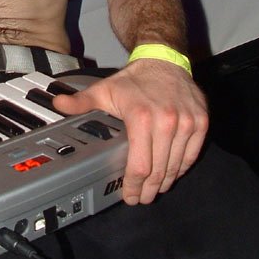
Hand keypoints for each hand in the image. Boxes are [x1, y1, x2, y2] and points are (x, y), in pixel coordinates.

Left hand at [52, 60, 208, 204]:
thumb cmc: (134, 80)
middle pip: (159, 170)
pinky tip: (172, 173)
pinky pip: (191, 155)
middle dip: (148, 189)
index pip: (139, 165)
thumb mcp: (104, 90)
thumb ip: (81, 102)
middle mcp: (167, 121)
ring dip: (165, 182)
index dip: (133, 186)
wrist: (163, 61)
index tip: (130, 196)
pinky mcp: (200, 122)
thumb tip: (57, 103)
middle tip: (141, 198)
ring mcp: (186, 123)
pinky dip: (181, 168)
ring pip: (176, 166)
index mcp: (141, 117)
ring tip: (155, 189)